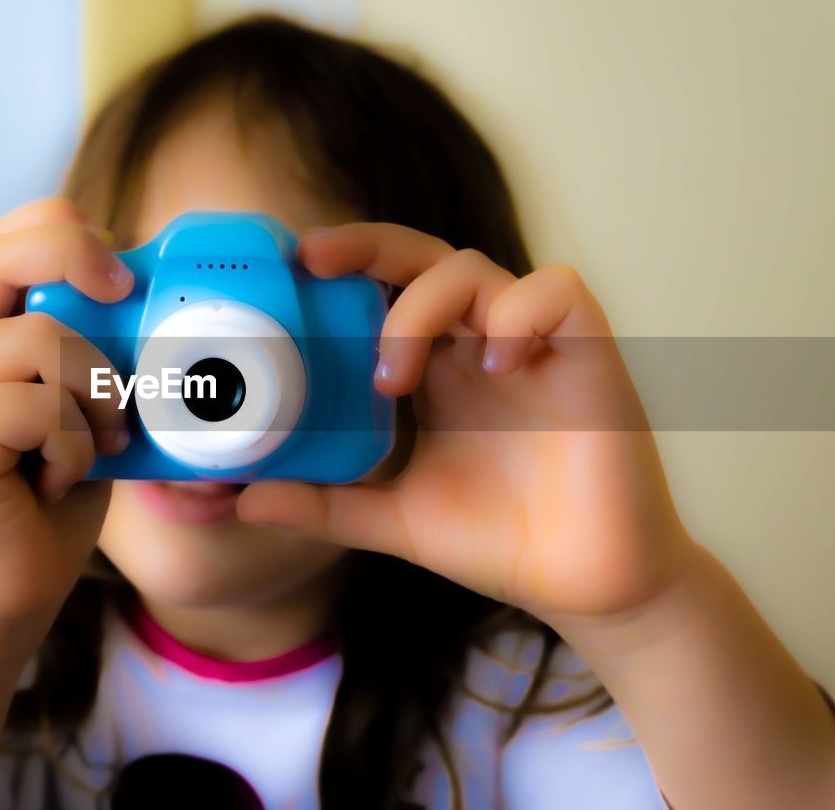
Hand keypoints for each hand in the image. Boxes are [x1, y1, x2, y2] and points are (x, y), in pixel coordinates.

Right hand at [0, 198, 131, 636]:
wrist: (1, 599)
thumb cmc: (47, 504)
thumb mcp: (75, 410)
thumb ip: (83, 353)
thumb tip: (136, 294)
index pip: (0, 238)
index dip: (61, 230)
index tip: (118, 272)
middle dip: (75, 255)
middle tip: (124, 291)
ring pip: (38, 337)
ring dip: (94, 392)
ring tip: (96, 444)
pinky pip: (40, 403)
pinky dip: (76, 444)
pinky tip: (63, 480)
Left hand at [237, 223, 698, 625]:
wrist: (589, 589)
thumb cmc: (503, 543)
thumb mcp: (395, 519)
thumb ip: (328, 504)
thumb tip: (245, 497)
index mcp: (437, 371)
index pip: (388, 288)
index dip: (344, 265)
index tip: (287, 267)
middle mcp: (479, 346)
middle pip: (426, 257)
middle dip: (367, 245)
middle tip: (313, 261)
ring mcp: (535, 348)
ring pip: (478, 270)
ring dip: (424, 305)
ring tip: (393, 375)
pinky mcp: (590, 358)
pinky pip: (560, 294)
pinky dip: (519, 313)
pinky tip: (494, 363)